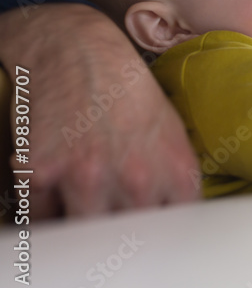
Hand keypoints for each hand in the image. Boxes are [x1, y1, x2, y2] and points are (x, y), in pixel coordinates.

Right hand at [0, 4, 200, 217]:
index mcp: (176, 171)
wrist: (78, 48)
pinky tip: (53, 182)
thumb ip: (173, 180)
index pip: (173, 231)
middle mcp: (137, 179)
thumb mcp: (171, 131)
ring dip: (77, 221)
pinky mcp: (41, 173)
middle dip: (115, 229)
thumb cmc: (126, 89)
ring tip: (79, 196)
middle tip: (106, 208)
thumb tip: (170, 220)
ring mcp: (88, 177)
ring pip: (82, 235)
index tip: (143, 227)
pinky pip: (39, 219)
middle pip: (126, 239)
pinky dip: (42, 209)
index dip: (155, 233)